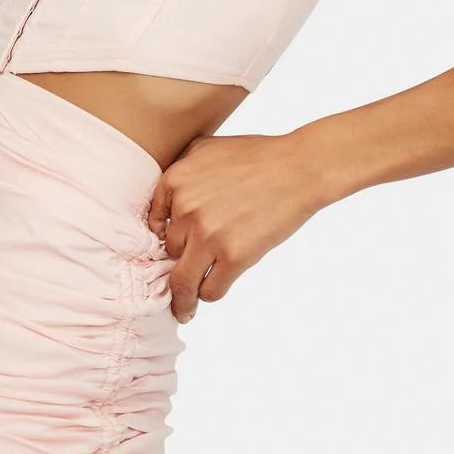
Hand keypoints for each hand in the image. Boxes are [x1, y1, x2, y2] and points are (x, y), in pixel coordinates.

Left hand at [147, 131, 322, 323]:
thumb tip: (165, 208)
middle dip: (182, 261)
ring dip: (188, 292)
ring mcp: (209, 234)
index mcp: (176, 181)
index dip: (164, 241)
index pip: (154, 225)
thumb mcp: (206, 148)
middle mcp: (186, 209)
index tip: (170, 254)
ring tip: (188, 305)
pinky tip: (213, 289)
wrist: (299, 168)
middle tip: (188, 273)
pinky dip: (210, 294)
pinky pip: (210, 290)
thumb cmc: (258, 156)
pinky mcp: (234, 256)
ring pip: (183, 281)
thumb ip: (180, 171)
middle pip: (171, 253)